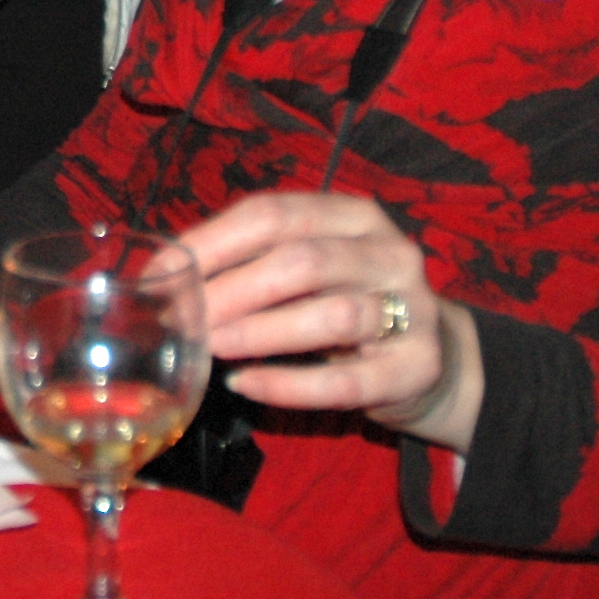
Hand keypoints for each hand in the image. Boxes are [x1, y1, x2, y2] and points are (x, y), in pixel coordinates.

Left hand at [176, 191, 481, 454]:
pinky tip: (246, 385)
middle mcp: (389, 252)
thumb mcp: (313, 268)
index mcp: (354, 215)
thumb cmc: (349, 303)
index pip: (274, 213)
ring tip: (213, 347)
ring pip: (333, 316)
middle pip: (303, 261)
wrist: (435, 360)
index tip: (163, 272)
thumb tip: (164, 277)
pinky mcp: (416, 368)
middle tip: (184, 318)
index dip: (212, 241)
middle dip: (233, 289)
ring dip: (262, 332)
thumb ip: (254, 263)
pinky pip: (347, 382)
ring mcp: (413, 310)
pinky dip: (289, 385)